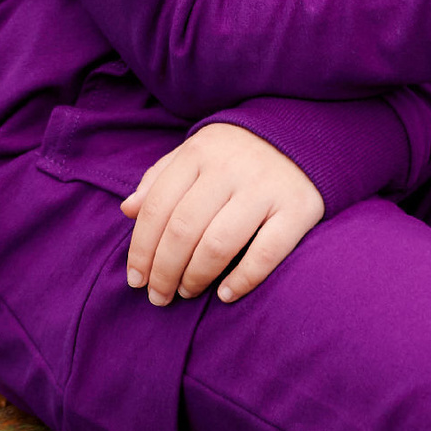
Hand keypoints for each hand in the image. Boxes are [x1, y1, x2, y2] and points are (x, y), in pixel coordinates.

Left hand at [121, 123, 324, 305]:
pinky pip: (266, 253)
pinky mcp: (298, 208)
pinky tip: (225, 294)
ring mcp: (265, 188)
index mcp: (199, 153)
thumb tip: (127, 210)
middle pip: (183, 229)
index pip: (158, 207)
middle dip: (164, 271)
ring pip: (218, 244)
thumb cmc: (236, 153)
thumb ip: (160, 180)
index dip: (141, 249)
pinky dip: (242, 280)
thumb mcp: (195, 154)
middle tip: (159, 297)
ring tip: (187, 291)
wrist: (303, 134)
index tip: (136, 279)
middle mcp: (230, 168)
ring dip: (196, 277)